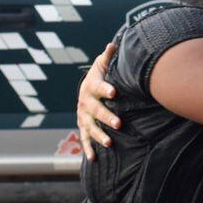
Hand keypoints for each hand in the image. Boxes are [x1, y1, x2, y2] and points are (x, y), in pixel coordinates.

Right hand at [77, 42, 119, 158]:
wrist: (86, 91)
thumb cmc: (99, 77)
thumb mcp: (102, 66)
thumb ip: (108, 57)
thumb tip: (114, 44)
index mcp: (90, 87)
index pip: (98, 87)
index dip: (105, 89)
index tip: (114, 92)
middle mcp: (85, 103)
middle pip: (95, 110)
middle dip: (106, 117)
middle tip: (119, 123)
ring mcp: (83, 117)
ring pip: (90, 127)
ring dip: (99, 135)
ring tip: (109, 142)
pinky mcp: (83, 128)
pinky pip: (84, 140)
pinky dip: (88, 149)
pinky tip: (94, 159)